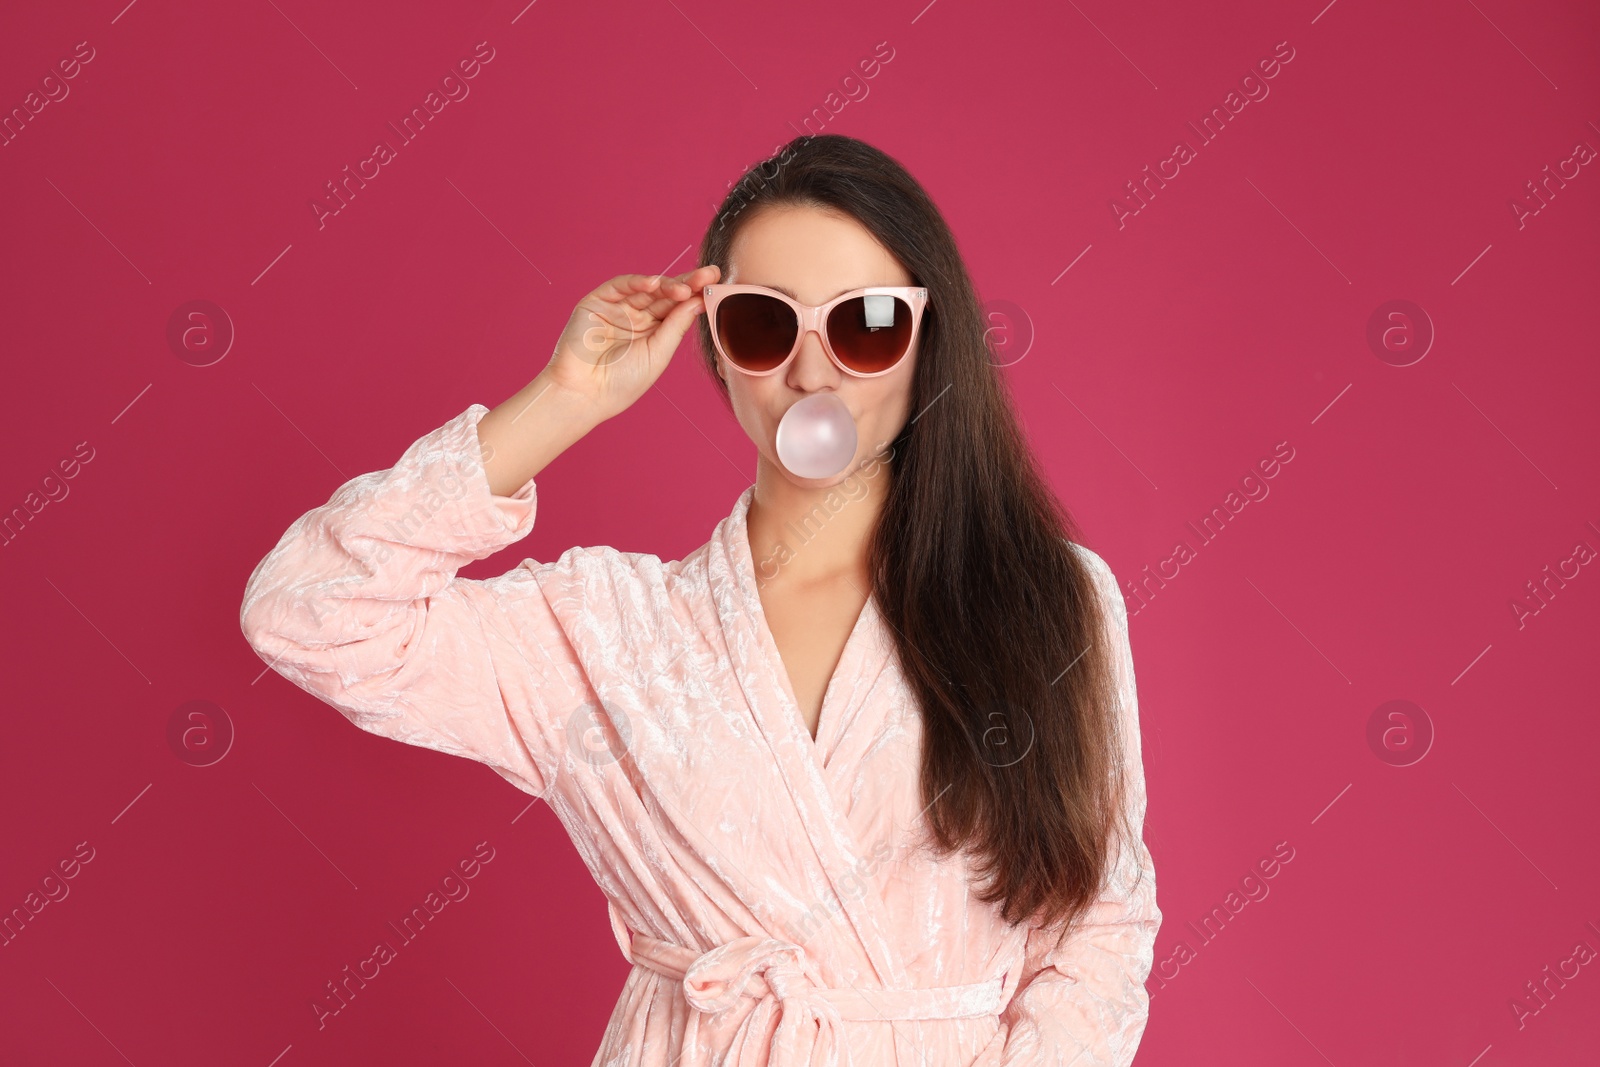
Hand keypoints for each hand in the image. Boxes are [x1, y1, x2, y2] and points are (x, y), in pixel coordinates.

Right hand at [543, 265, 720, 422]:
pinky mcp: (596, 302)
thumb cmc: (621, 383)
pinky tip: (655, 284)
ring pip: (646, 289)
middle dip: (687, 284)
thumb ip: (675, 326)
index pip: (677, 308)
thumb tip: (698, 301)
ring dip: (667, 285)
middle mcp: (635, 317)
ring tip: (685, 288)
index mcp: (652, 332)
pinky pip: (619, 286)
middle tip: (710, 273)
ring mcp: (616, 308)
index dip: (696, 296)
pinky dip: (637, 282)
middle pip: (665, 295)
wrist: (584, 394)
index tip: (717, 284)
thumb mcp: (658, 354)